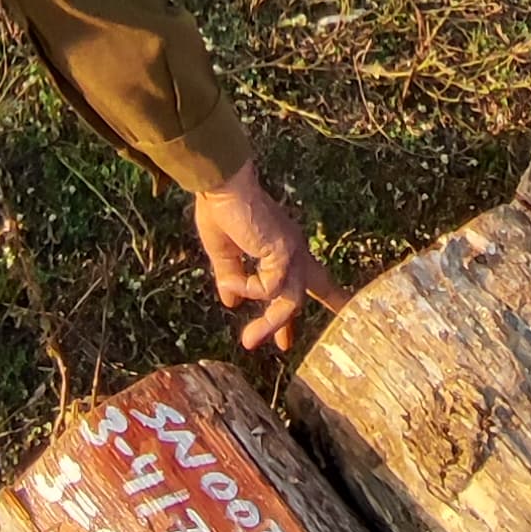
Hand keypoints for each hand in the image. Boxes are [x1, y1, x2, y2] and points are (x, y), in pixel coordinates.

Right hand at [193, 162, 348, 354]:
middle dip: (305, 316)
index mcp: (280, 246)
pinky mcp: (283, 253)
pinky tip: (230, 282)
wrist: (221, 186)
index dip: (288, 313)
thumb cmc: (221, 209)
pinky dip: (248, 290)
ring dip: (269, 324)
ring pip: (291, 301)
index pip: (294, 283)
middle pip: (309, 289)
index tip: (283, 339)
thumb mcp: (224, 252)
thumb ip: (231, 278)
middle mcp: (292, 248)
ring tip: (248, 341)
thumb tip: (230, 303)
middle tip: (288, 346)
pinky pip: (269, 289)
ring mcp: (291, 251)